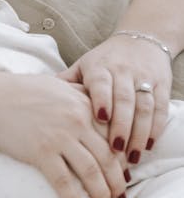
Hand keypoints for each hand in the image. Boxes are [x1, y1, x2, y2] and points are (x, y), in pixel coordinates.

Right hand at [0, 72, 127, 197]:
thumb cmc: (22, 92)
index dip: (122, 159)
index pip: (114, 136)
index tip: (126, 175)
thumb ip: (80, 93)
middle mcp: (78, 121)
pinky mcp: (41, 152)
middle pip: (108, 157)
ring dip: (101, 193)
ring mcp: (60, 137)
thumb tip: (95, 103)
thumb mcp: (58, 86)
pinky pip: (63, 181)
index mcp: (85, 105)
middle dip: (118, 181)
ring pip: (90, 171)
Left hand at [58, 35, 171, 163]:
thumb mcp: (82, 66)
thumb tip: (35, 97)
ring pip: (144, 107)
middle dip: (122, 126)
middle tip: (115, 151)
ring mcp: (145, 79)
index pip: (102, 83)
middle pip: (125, 100)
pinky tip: (148, 146)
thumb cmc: (104, 61)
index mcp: (100, 67)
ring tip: (132, 157)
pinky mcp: (162, 85)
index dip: (102, 100)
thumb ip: (66, 83)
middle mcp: (124, 72)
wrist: (140, 40)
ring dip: (139, 133)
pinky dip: (156, 128)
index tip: (100, 119)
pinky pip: (161, 109)